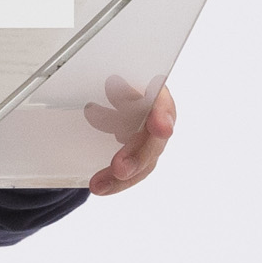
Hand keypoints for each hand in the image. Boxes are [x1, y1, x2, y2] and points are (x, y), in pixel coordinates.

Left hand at [82, 76, 178, 196]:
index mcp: (152, 91)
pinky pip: (135, 171)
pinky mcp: (141, 153)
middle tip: (119, 168)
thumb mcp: (103, 77)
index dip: (162, 115)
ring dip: (124, 177)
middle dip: (138, 155)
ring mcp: (151, 137)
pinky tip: (101, 186)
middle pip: (155, 139)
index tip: (161, 128)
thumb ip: (116, 86)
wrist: (102, 93)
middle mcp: (157, 115)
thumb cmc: (106, 81)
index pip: (162, 101)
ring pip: (146, 161)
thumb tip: (114, 86)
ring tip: (98, 185)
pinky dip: (117, 181)